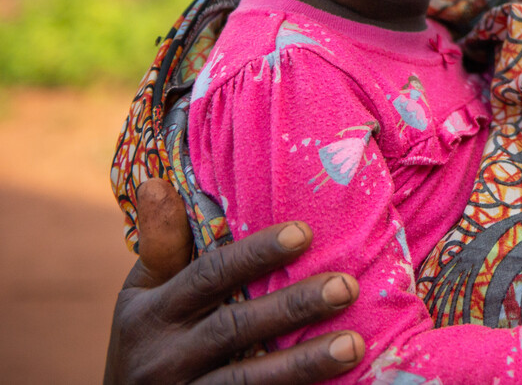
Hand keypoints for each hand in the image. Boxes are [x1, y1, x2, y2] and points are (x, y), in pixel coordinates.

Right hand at [104, 179, 365, 384]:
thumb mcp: (142, 294)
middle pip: (234, 328)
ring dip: (303, 364)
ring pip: (246, 380)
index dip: (254, 255)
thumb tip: (155, 182)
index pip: (208, 276)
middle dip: (292, 308)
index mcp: (151, 313)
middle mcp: (162, 357)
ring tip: (354, 345)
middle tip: (347, 286)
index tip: (304, 233)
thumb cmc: (149, 338)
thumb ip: (161, 245)